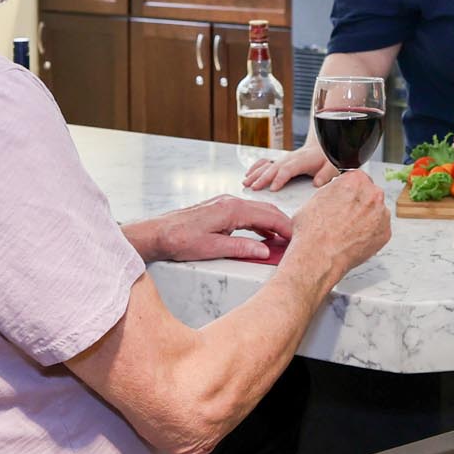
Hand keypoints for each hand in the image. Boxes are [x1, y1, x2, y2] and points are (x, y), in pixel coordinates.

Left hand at [138, 195, 291, 263]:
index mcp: (231, 210)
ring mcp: (224, 204)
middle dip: (282, 224)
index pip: (267, 216)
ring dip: (271, 224)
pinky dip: (258, 223)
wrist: (158, 233)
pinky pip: (246, 214)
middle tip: (294, 238)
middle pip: (265, 210)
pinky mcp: (219, 210)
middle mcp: (229, 202)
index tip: (296, 237)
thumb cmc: (179, 239)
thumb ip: (241, 248)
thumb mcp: (212, 248)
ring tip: (282, 239)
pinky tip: (262, 235)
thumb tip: (264, 250)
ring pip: (256, 211)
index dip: (284, 227)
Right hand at [243, 140, 336, 191]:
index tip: (273, 188)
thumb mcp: (331, 167)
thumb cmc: (326, 160)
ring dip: (256, 173)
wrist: (321, 147)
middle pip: (274, 168)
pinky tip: (248, 174)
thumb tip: (317, 183)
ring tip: (246, 183)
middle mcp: (290, 158)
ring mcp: (284, 159)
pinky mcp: (280, 160)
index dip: (280, 178)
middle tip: (254, 188)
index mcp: (302, 160)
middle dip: (263, 178)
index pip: (289, 169)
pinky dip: (256, 167)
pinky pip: (266, 162)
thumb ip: (325, 175)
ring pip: (267, 165)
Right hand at [284, 168, 390, 278]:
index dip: (349, 191)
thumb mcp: (317, 197)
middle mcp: (372, 194)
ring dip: (366, 218)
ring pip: (376, 212)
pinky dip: (370, 234)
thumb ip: (335, 189)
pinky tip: (355, 239)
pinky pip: (379, 229)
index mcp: (356, 180)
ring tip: (348, 230)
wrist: (318, 255)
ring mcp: (381, 214)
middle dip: (360, 203)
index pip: (358, 179)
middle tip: (345, 217)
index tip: (346, 199)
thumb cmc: (313, 230)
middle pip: (370, 194)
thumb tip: (338, 192)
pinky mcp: (385, 233)